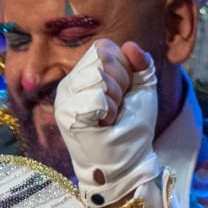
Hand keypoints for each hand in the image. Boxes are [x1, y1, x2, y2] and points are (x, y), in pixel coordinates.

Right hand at [55, 39, 161, 199]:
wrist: (127, 162)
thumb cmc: (131, 128)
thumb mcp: (142, 88)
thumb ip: (140, 63)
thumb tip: (130, 45)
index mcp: (85, 73)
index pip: (104, 46)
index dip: (124, 67)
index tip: (124, 93)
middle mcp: (70, 82)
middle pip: (102, 56)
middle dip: (121, 83)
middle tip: (117, 107)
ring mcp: (65, 97)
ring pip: (99, 74)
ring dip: (115, 99)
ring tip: (111, 117)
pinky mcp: (67, 113)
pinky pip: (96, 96)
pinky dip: (109, 112)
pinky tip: (105, 125)